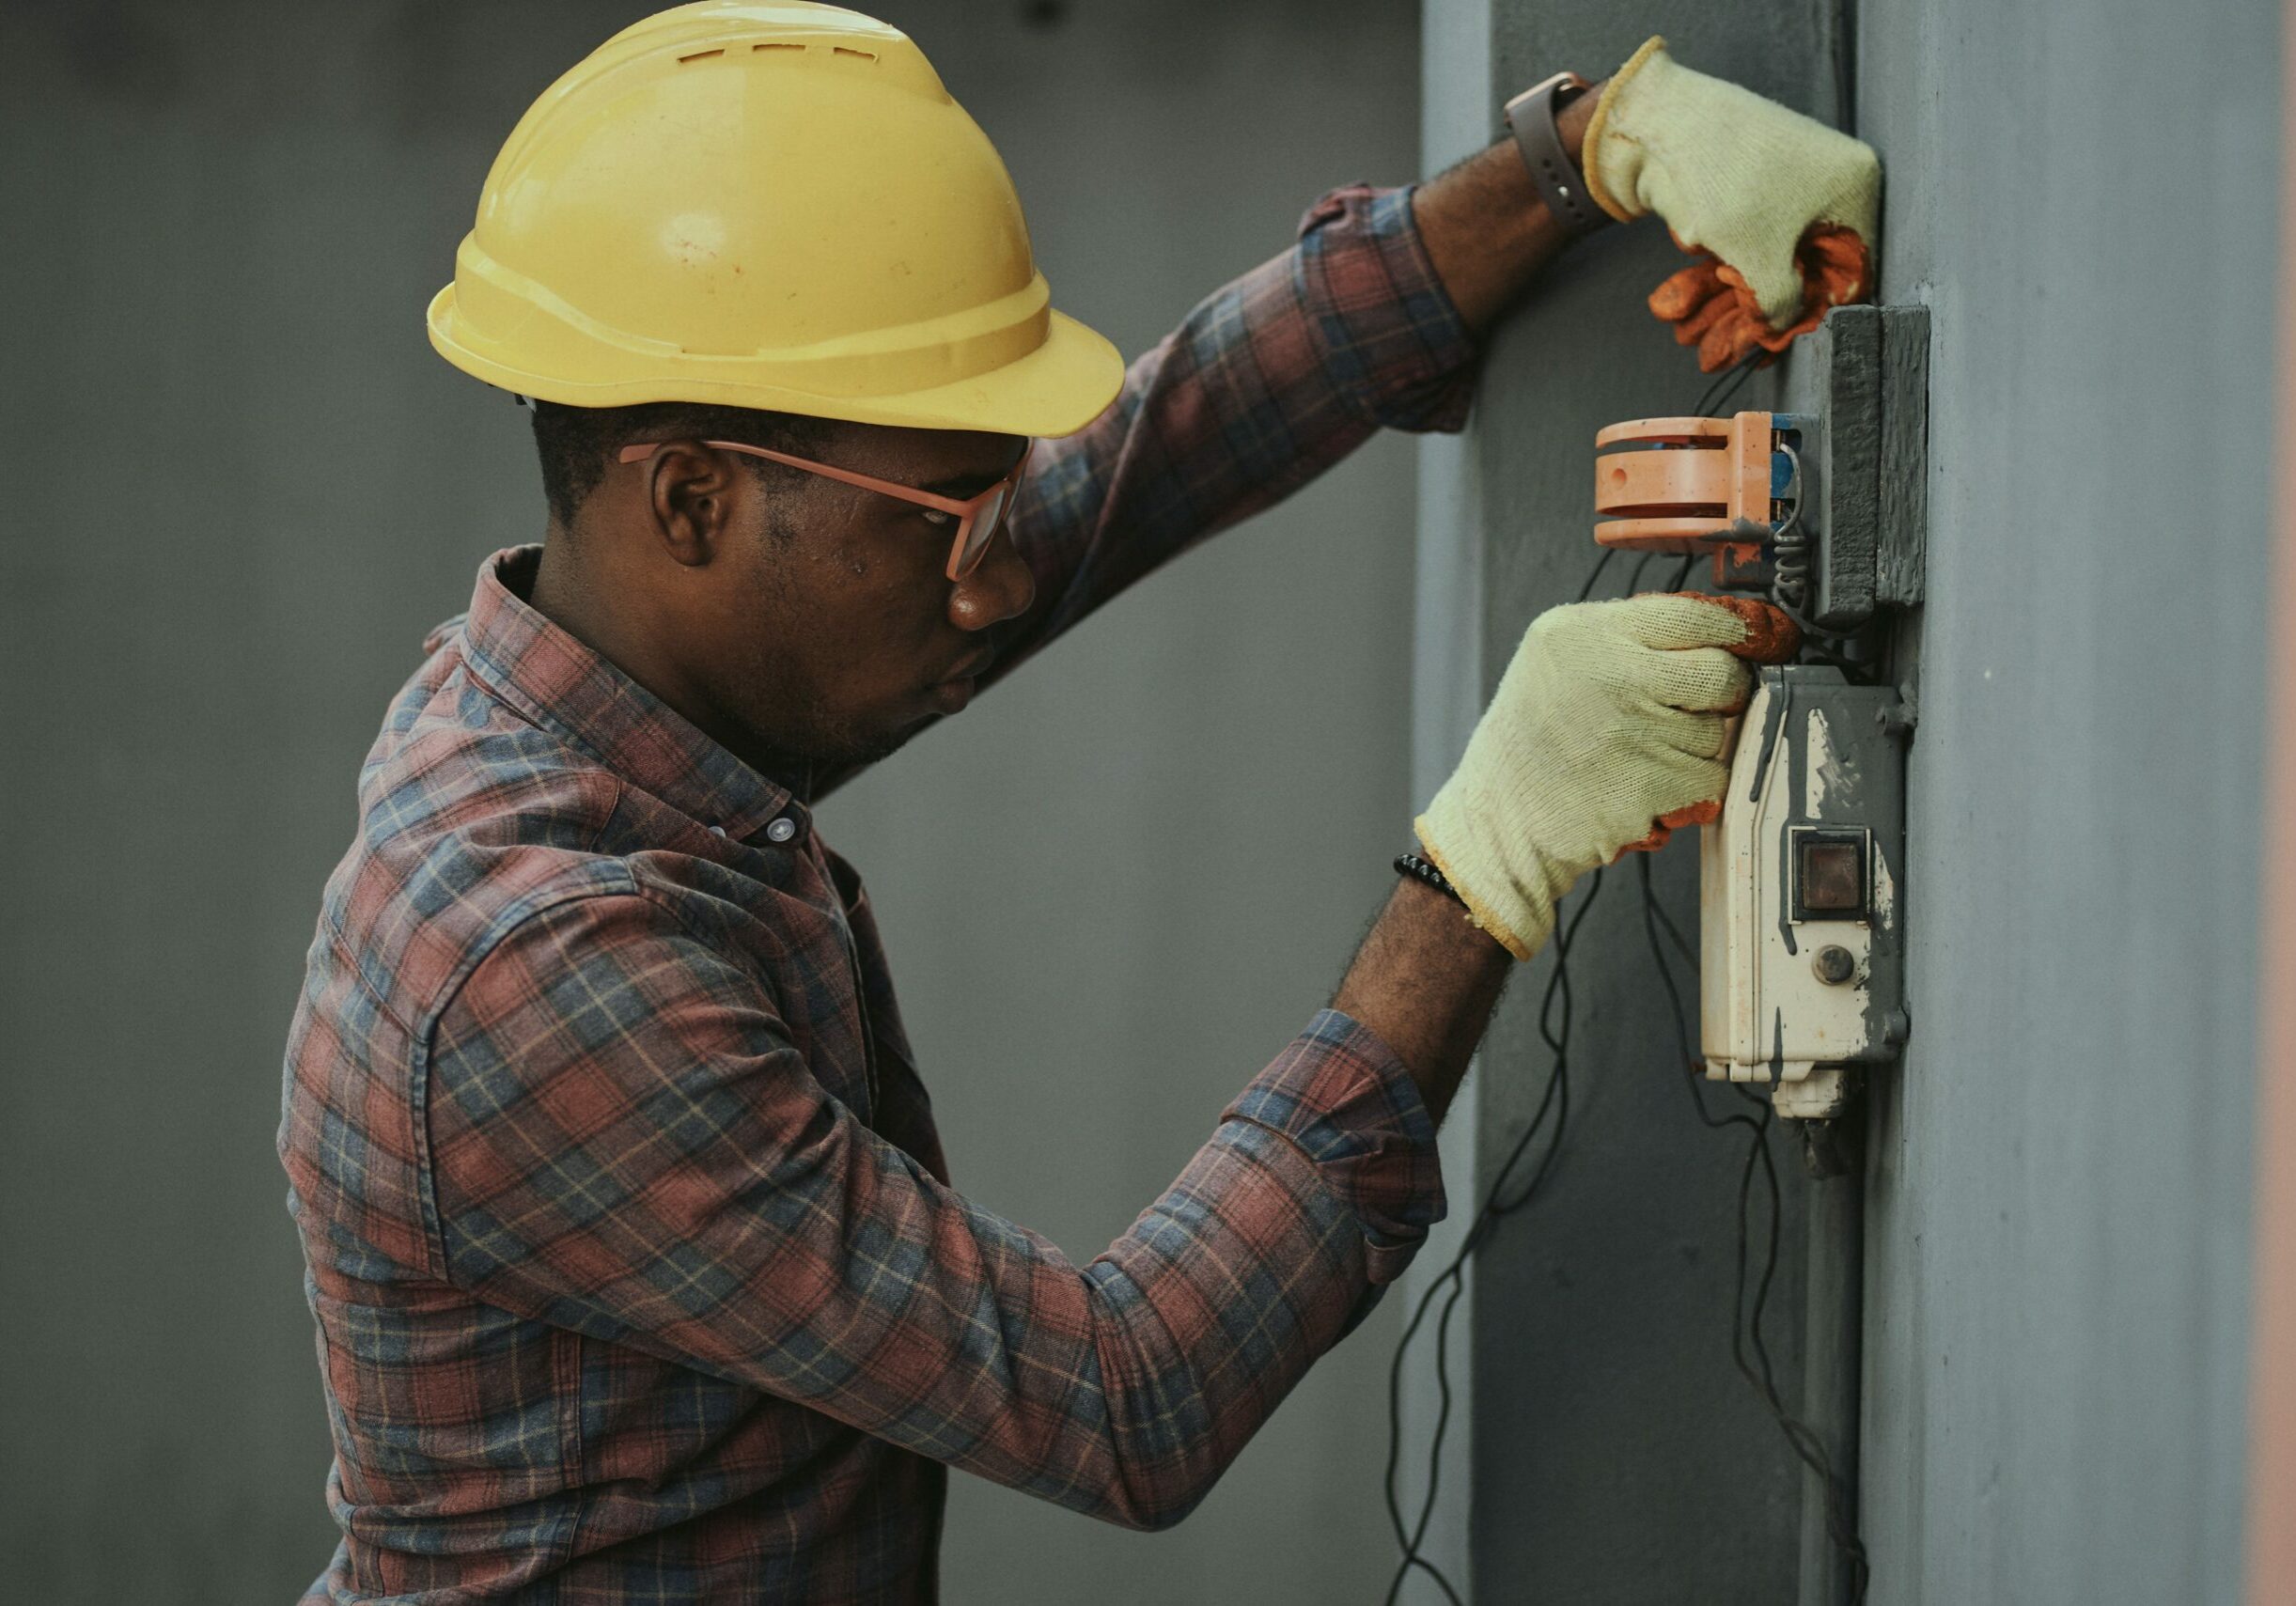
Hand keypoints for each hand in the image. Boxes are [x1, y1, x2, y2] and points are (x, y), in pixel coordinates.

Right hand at [1414, 594, 1798, 958]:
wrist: (1499, 820)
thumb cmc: (1531, 741)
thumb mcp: (1557, 658)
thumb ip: (1628, 635)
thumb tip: (1722, 628)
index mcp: (1583, 633)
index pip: (1695, 614)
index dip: (1741, 629)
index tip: (1763, 639)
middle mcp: (1610, 674)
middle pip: (1721, 673)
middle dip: (1721, 694)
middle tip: (1691, 709)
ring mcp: (1633, 732)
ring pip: (1718, 732)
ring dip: (1697, 747)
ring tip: (1644, 754)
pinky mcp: (1651, 785)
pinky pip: (1712, 778)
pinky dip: (1693, 787)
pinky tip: (1650, 785)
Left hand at [1584, 37, 1879, 370]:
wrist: (1659, 121)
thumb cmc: (1723, 179)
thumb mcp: (1760, 258)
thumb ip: (1780, 304)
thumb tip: (1781, 329)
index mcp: (1854, 188)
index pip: (1852, 271)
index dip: (1813, 315)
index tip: (1776, 346)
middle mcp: (1828, 182)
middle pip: (1801, 268)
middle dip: (1756, 312)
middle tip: (1725, 352)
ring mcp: (1786, 182)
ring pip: (1762, 258)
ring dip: (1725, 303)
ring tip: (1691, 337)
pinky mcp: (1746, 187)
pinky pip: (1738, 241)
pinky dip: (1711, 274)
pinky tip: (1680, 310)